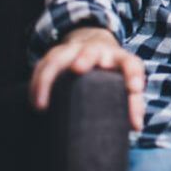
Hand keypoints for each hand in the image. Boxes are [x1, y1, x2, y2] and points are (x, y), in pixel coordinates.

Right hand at [30, 27, 146, 130]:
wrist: (96, 45)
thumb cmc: (114, 72)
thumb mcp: (127, 82)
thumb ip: (133, 103)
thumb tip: (136, 126)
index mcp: (120, 58)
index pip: (130, 64)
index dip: (134, 75)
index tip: (135, 89)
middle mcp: (98, 51)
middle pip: (91, 52)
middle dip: (85, 59)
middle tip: (79, 69)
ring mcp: (74, 50)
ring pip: (59, 57)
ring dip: (49, 76)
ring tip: (42, 104)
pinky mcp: (56, 54)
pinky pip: (42, 65)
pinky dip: (36, 83)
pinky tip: (35, 102)